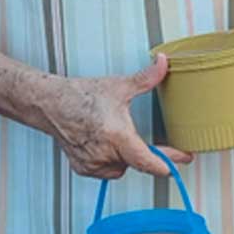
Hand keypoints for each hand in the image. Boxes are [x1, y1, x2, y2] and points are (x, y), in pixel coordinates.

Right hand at [41, 55, 190, 179]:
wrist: (50, 104)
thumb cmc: (80, 95)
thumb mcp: (119, 86)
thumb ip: (147, 78)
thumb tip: (164, 63)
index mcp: (117, 136)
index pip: (148, 162)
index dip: (168, 164)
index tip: (184, 160)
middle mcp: (104, 153)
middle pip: (138, 162)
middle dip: (146, 152)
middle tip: (155, 143)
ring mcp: (92, 164)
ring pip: (122, 168)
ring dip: (125, 156)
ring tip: (114, 135)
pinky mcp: (83, 169)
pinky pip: (107, 170)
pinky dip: (110, 160)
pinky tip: (103, 144)